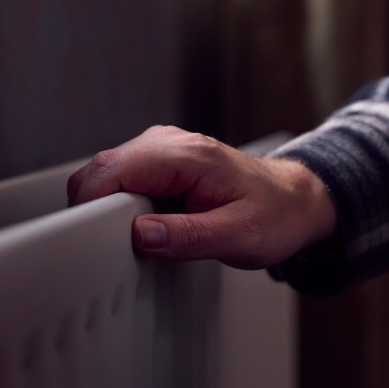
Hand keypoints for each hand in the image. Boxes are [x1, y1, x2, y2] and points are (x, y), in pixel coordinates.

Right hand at [67, 125, 335, 268]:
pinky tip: (143, 225)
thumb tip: (141, 235)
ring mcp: (161, 148)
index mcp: (187, 156)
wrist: (295, 200)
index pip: (113, 169)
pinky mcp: (158, 161)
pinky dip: (119, 204)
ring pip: (105, 173)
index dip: (93, 205)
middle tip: (114, 245)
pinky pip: (120, 178)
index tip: (94, 237)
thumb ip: (189, 237)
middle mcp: (169, 143)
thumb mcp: (240, 237)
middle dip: (94, 208)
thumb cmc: (275, 215)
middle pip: (99, 169)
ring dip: (106, 207)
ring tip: (136, 236)